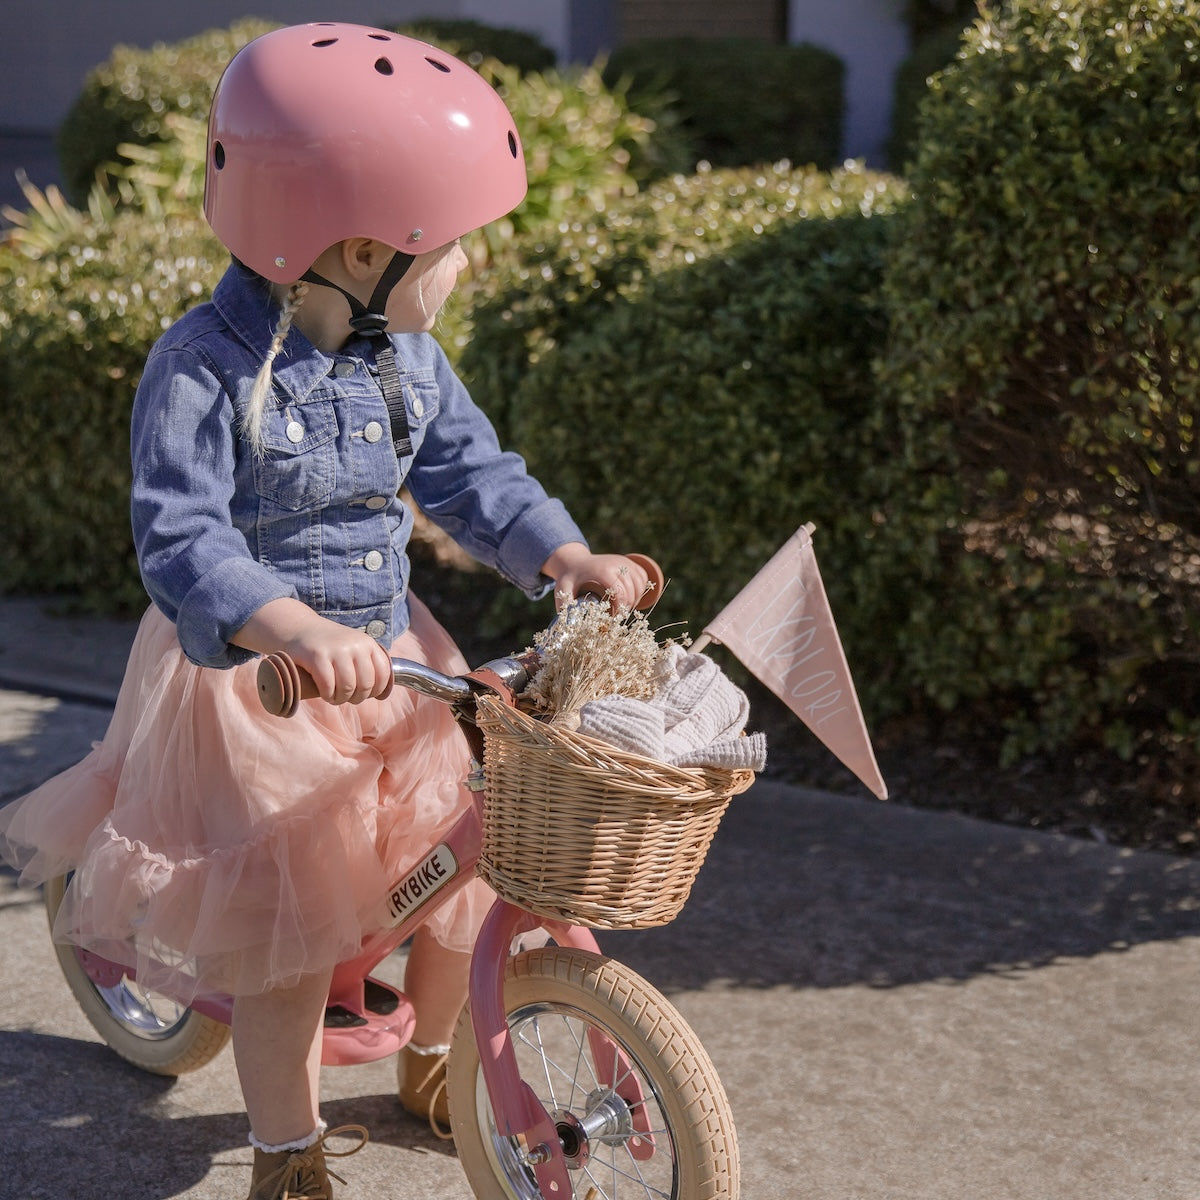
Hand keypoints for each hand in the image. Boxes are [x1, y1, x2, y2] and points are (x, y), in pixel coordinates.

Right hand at [232, 598, 393, 704]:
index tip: (367, 695)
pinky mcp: (316, 656)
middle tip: (347, 697)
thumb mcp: (354, 647)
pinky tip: (325, 694)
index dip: (377, 691)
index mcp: (368, 643)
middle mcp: (355, 645)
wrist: (299, 628)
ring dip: (341, 699)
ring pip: (348, 687)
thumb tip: (384, 694)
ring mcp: (336, 649)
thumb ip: (369, 664)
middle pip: (365, 685)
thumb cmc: (330, 645)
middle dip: (357, 697)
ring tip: (335, 697)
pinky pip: (328, 686)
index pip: (383, 674)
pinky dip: (328, 695)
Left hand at [541, 543, 653, 611]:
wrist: (575, 560)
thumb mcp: (563, 589)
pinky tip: (631, 597)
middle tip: (617, 616)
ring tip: (623, 608)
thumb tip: (567, 627)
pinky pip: (642, 577)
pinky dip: (641, 588)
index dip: (620, 608)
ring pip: (639, 584)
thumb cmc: (569, 578)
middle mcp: (615, 564)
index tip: (613, 618)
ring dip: (635, 599)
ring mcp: (624, 561)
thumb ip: (565, 606)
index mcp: (602, 571)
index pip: (620, 592)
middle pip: (631, 590)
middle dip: (626, 606)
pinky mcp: (629, 561)